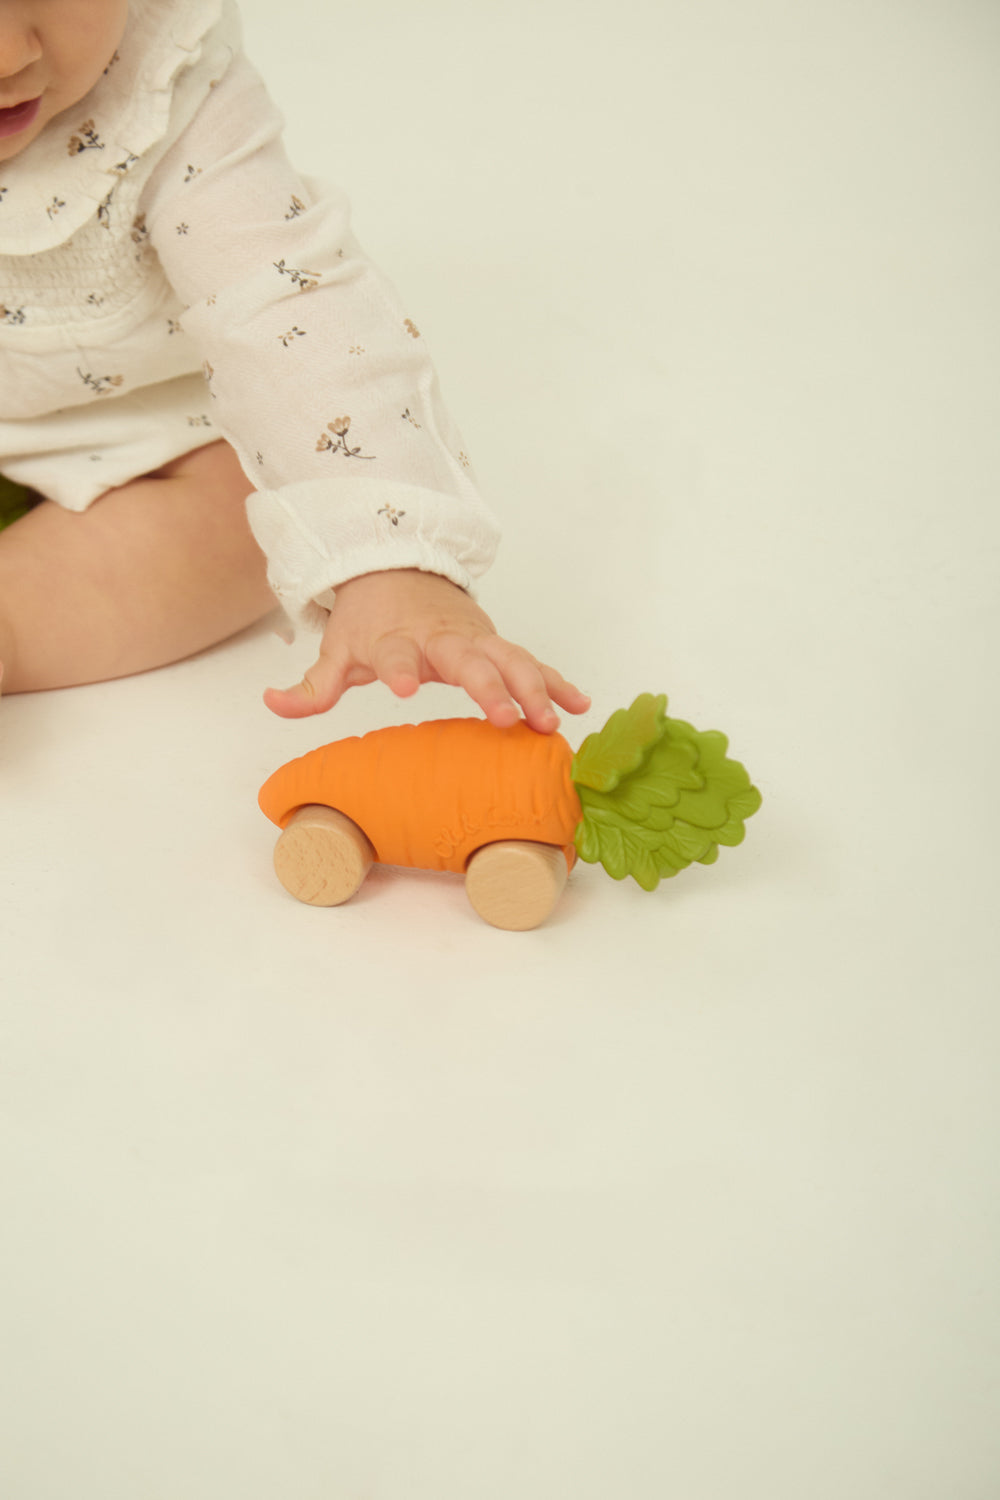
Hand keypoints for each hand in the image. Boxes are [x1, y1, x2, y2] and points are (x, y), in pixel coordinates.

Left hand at [263, 569, 589, 732]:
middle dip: (487, 686)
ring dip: (532, 689)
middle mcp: (442, 637)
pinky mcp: (498, 644)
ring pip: (510, 659)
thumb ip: (310, 685)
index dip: (398, 669)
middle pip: (468, 660)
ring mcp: (476, 639)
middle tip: (503, 717)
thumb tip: (270, 702)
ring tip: (549, 723)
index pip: (396, 655)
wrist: (400, 570)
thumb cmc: (370, 620)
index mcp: (397, 639)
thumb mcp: (337, 648)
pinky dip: (557, 681)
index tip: (404, 689)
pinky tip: (580, 705)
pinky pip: (532, 663)